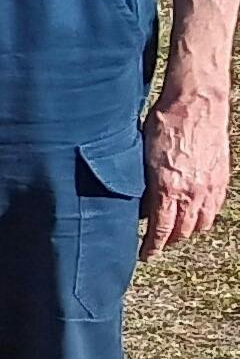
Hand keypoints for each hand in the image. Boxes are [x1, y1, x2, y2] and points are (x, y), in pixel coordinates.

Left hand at [145, 85, 228, 257]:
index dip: (152, 246)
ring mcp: (210, 186)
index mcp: (167, 188)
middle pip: (182, 231)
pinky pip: (215, 207)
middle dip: (168, 241)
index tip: (144, 254)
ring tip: (176, 232)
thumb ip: (141, 182)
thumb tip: (135, 200)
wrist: (196, 103)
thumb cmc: (163, 123)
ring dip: (188, 231)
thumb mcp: (141, 155)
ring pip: (202, 223)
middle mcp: (191, 192)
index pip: (160, 230)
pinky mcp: (222, 177)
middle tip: (157, 244)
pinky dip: (205, 216)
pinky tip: (196, 214)